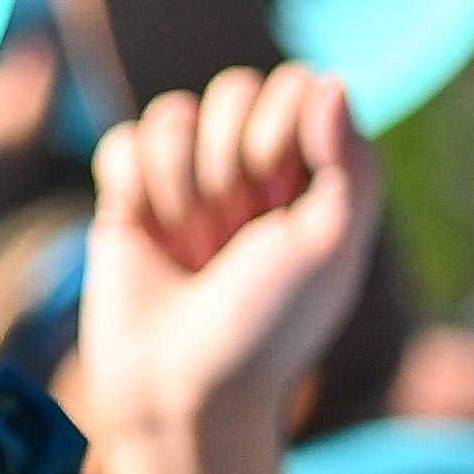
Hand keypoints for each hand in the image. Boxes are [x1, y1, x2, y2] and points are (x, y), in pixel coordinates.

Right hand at [68, 67, 382, 466]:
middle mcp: (248, 167)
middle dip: (230, 165)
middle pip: (232, 89)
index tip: (281, 205)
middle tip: (232, 238)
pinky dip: (134, 187)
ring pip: (172, 114)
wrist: (184, 392)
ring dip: (182, 188)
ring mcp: (184, 180)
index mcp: (306, 173)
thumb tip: (332, 81)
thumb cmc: (269, 328)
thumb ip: (351, 164)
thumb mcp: (332, 249)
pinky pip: (122, 142)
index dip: (281, 133)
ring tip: (191, 249)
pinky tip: (148, 235)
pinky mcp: (125, 198)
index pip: (293, 85)